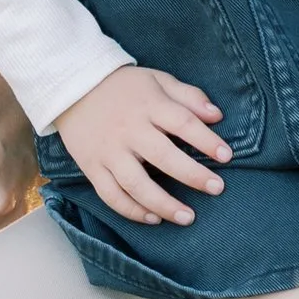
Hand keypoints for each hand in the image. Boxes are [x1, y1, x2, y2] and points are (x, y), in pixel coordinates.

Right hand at [54, 65, 228, 226]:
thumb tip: (217, 116)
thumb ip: (189, 96)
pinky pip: (111, 194)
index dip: (206, 140)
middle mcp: (129, 130)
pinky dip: (131, 210)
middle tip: (217, 188)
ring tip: (188, 217)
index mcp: (149, 106)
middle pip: (163, 157)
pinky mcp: (92, 167)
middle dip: (192, 175)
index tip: (226, 156)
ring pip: (136, 184)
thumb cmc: (124, 87)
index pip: (183, 123)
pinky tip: (153, 218)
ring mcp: (108, 151)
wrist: (72, 87)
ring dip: (164, 204)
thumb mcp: (157, 80)